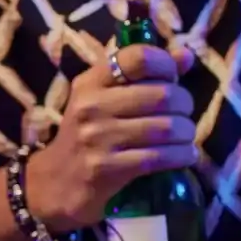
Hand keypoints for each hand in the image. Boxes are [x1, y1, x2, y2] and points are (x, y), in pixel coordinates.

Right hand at [26, 43, 199, 231]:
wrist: (54, 183)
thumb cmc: (86, 136)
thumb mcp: (103, 99)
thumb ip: (144, 76)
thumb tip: (186, 56)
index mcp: (90, 83)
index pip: (138, 58)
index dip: (166, 65)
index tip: (172, 79)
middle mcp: (91, 106)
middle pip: (163, 95)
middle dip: (184, 106)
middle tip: (183, 115)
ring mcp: (97, 138)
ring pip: (166, 127)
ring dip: (186, 133)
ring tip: (185, 137)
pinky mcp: (106, 169)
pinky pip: (160, 157)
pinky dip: (182, 155)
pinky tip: (184, 155)